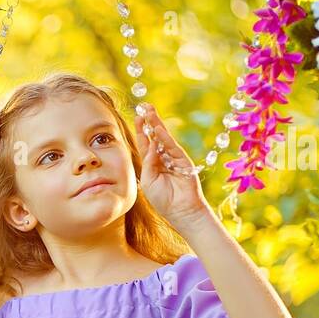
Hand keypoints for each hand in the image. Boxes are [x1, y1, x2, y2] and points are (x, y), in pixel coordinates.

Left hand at [134, 103, 214, 230]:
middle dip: (149, 122)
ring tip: (150, 111)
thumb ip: (148, 163)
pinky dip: (165, 138)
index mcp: (151, 164)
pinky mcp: (183, 160)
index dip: (140, 130)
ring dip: (157, 125)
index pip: (145, 143)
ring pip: (163, 138)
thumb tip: (150, 145)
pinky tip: (158, 129)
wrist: (181, 210)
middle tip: (144, 107)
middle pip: (154, 136)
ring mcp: (173, 158)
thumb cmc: (162, 199)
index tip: (136, 116)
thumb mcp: (149, 180)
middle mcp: (162, 158)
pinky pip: (172, 147)